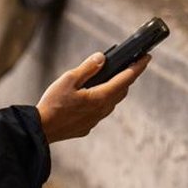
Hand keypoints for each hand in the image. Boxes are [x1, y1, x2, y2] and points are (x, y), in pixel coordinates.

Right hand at [36, 52, 150, 143]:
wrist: (41, 129)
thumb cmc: (53, 103)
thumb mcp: (69, 79)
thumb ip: (87, 68)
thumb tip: (102, 58)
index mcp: (100, 97)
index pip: (126, 79)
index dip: (137, 67)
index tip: (147, 58)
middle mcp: (102, 110)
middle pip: (121, 91)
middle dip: (127, 78)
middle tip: (128, 66)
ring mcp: (95, 120)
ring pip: (111, 102)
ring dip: (114, 90)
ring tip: (109, 79)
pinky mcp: (87, 126)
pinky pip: (100, 111)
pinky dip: (101, 100)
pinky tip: (90, 96)